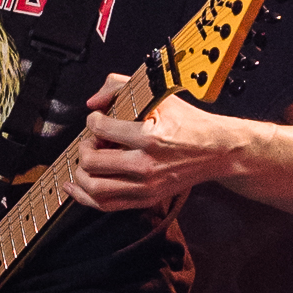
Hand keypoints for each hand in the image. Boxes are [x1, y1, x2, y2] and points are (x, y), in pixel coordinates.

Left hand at [63, 73, 239, 212]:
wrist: (217, 151)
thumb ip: (121, 87)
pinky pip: (105, 205)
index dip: (93, 121)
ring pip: (94, 188)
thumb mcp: (160, 95)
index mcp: (150, 137)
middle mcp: (146, 165)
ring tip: (85, 161)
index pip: (102, 128)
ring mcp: (146, 186)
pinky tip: (75, 186)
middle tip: (92, 141)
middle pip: (92, 162)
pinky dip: (84, 197)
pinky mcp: (146, 199)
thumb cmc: (190, 123)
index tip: (98, 119)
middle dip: (84, 148)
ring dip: (80, 173)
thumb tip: (93, 102)